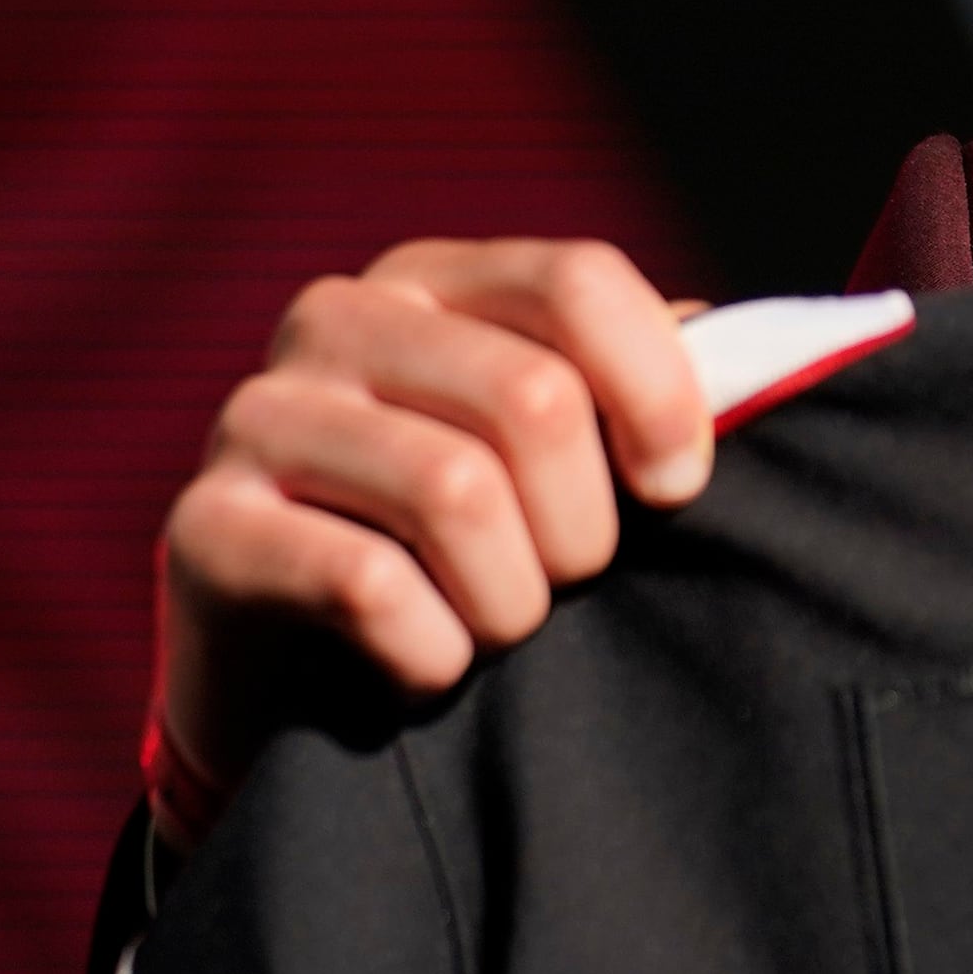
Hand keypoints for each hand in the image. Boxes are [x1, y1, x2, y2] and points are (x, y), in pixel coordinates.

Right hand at [155, 239, 712, 827]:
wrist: (304, 694)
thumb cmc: (470, 560)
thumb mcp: (562, 462)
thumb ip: (648, 392)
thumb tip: (768, 364)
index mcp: (438, 280)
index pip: (580, 279)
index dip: (660, 391)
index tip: (683, 488)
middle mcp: (336, 319)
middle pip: (532, 396)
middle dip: (585, 527)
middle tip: (572, 584)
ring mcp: (257, 415)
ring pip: (456, 491)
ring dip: (512, 599)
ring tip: (499, 629)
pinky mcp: (203, 526)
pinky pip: (368, 583)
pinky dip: (434, 650)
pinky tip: (429, 665)